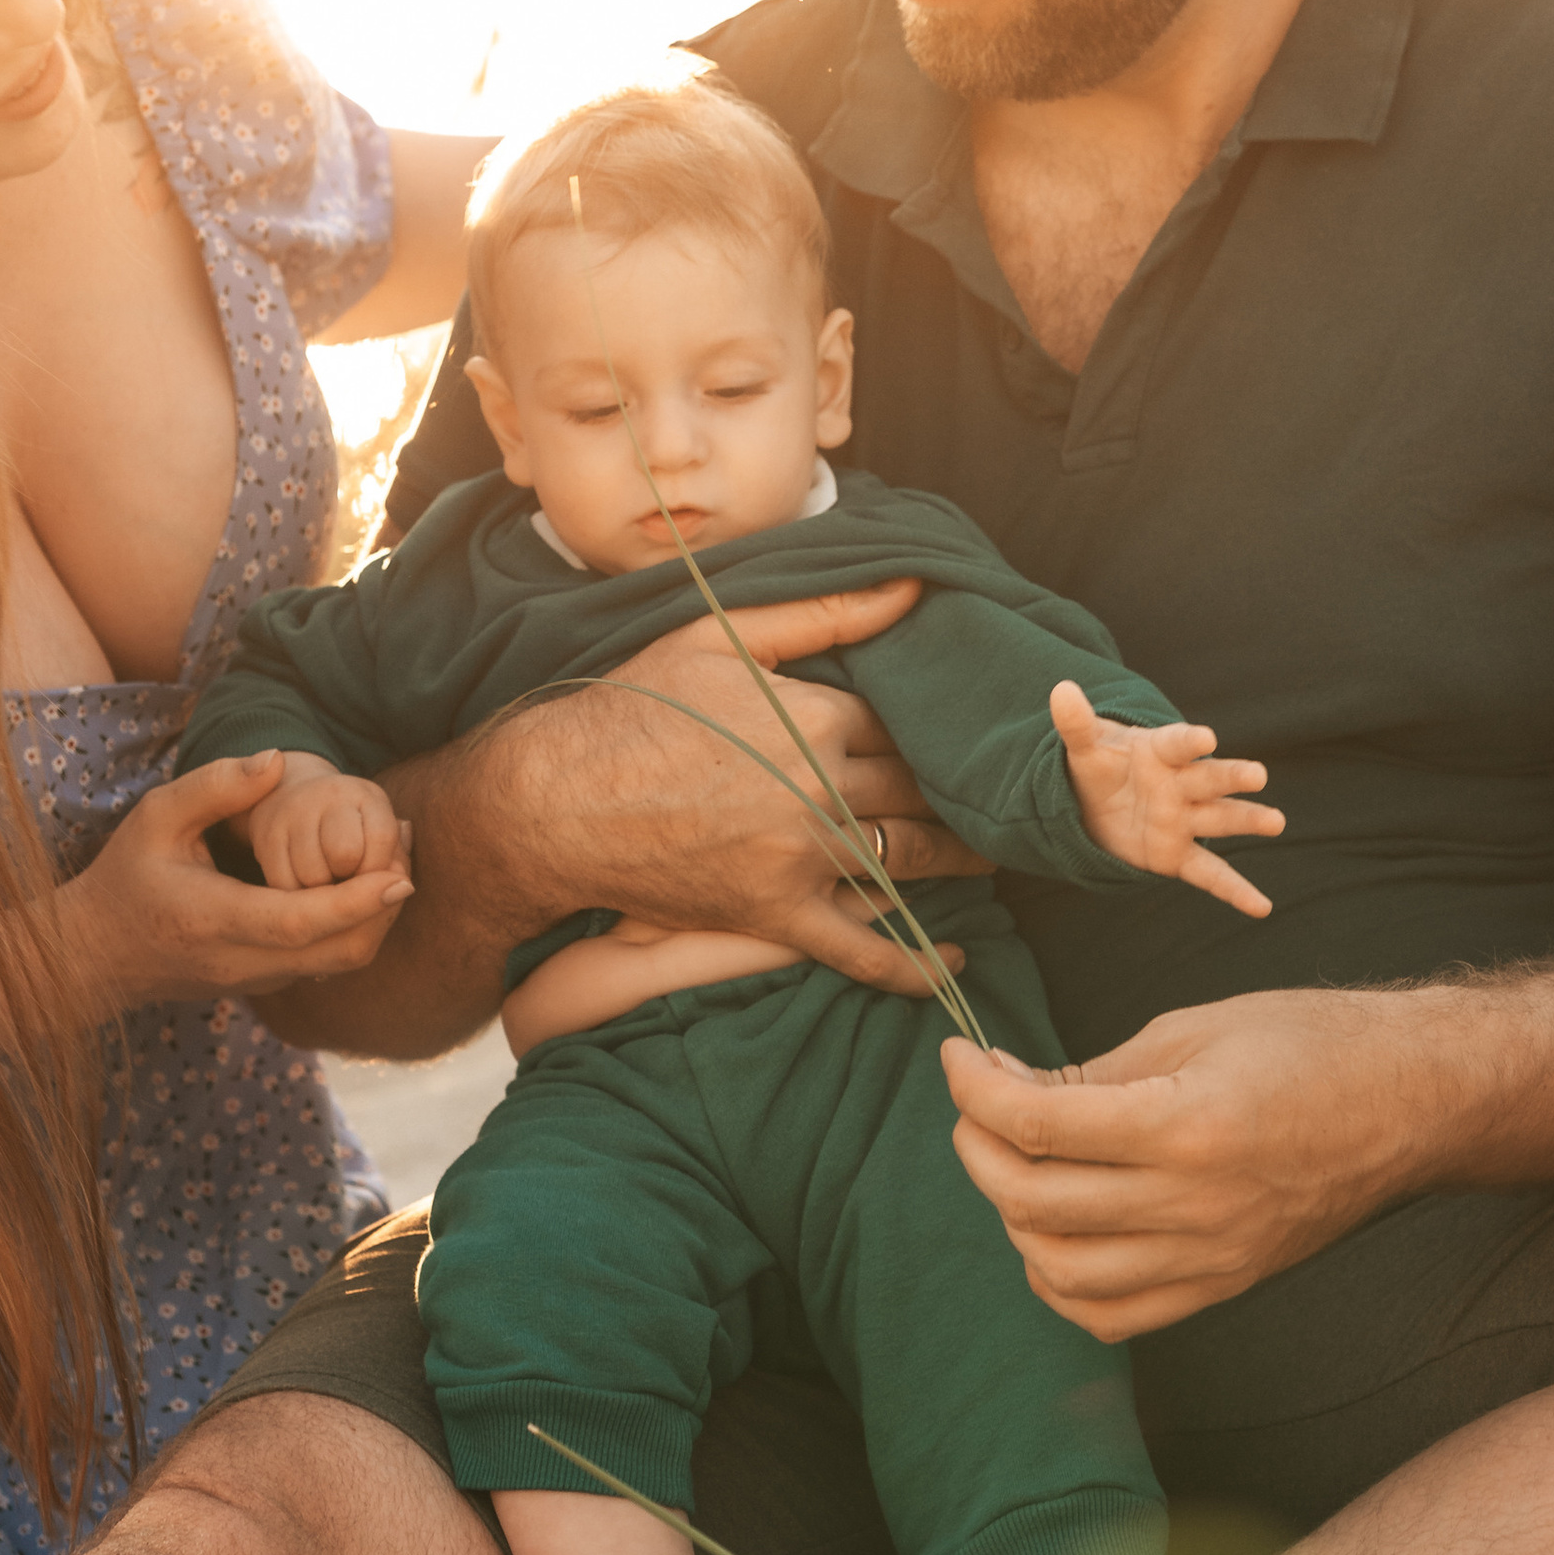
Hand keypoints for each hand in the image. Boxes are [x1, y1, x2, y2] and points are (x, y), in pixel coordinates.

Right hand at [58, 752, 412, 1016]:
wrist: (93, 955)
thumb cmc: (125, 876)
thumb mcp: (155, 817)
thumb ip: (215, 785)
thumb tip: (278, 759)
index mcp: (212, 919)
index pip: (299, 924)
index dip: (355, 903)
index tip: (399, 875)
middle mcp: (240, 961)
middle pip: (337, 953)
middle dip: (384, 908)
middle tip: (407, 848)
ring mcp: (254, 981)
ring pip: (338, 965)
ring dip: (376, 918)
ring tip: (395, 857)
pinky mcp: (263, 984)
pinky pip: (324, 964)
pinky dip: (355, 927)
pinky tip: (363, 882)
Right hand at [578, 584, 989, 995]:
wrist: (558, 801)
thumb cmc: (634, 706)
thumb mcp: (720, 635)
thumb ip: (823, 611)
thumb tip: (914, 586)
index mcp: (816, 718)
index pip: (903, 723)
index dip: (928, 727)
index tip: (956, 732)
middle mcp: (821, 789)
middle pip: (918, 791)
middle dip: (959, 794)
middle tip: (996, 798)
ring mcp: (800, 858)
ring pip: (908, 861)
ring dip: (960, 862)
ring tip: (992, 857)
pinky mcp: (775, 915)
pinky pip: (860, 950)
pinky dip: (913, 966)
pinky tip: (951, 968)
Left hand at [944, 986, 1431, 1340]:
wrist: (1416, 1102)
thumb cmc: (1313, 1044)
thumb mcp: (1196, 1027)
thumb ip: (1098, 1071)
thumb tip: (1013, 1089)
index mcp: (1188, 1125)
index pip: (1038, 1125)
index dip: (975, 1090)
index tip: (960, 1058)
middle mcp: (1196, 1207)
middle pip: (1034, 1204)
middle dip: (978, 1149)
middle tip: (977, 1104)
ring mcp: (1212, 1258)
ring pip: (1062, 1274)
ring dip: (1012, 1218)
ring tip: (1014, 1162)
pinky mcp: (1224, 1284)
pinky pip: (1114, 1315)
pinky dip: (1061, 1281)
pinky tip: (1056, 1229)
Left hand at [1049, 683, 1283, 917]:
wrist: (1098, 804)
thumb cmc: (1101, 767)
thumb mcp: (1085, 748)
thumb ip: (1076, 724)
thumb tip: (1061, 690)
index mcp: (1160, 752)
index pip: (1177, 744)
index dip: (1189, 740)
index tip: (1205, 738)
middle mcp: (1180, 785)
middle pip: (1210, 779)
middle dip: (1232, 776)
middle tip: (1257, 774)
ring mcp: (1184, 821)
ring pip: (1220, 819)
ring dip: (1247, 820)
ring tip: (1276, 821)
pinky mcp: (1178, 855)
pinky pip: (1210, 874)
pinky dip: (1235, 891)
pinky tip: (1261, 907)